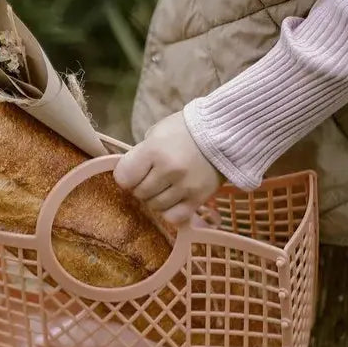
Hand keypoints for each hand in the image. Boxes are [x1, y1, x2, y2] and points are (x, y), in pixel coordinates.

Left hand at [113, 112, 221, 226]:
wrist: (223, 132)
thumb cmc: (185, 130)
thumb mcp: (157, 133)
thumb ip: (141, 154)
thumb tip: (129, 175)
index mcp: (154, 150)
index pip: (124, 177)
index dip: (126, 176)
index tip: (134, 172)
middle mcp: (169, 170)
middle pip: (139, 193)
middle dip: (142, 186)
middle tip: (153, 177)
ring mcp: (185, 186)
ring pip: (155, 206)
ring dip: (156, 198)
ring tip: (166, 185)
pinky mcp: (199, 199)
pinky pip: (174, 216)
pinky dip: (170, 210)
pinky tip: (175, 198)